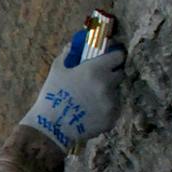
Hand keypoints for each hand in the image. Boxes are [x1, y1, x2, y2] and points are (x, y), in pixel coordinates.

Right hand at [23, 31, 127, 149]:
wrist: (52, 127)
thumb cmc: (51, 95)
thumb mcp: (57, 69)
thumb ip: (68, 53)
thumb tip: (74, 44)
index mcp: (96, 69)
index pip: (118, 56)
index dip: (114, 56)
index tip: (110, 58)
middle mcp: (107, 84)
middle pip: (119, 74)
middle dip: (111, 74)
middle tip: (98, 79)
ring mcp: (111, 102)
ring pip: (116, 93)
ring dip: (107, 93)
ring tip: (90, 100)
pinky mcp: (112, 118)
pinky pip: (113, 109)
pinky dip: (105, 109)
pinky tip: (91, 112)